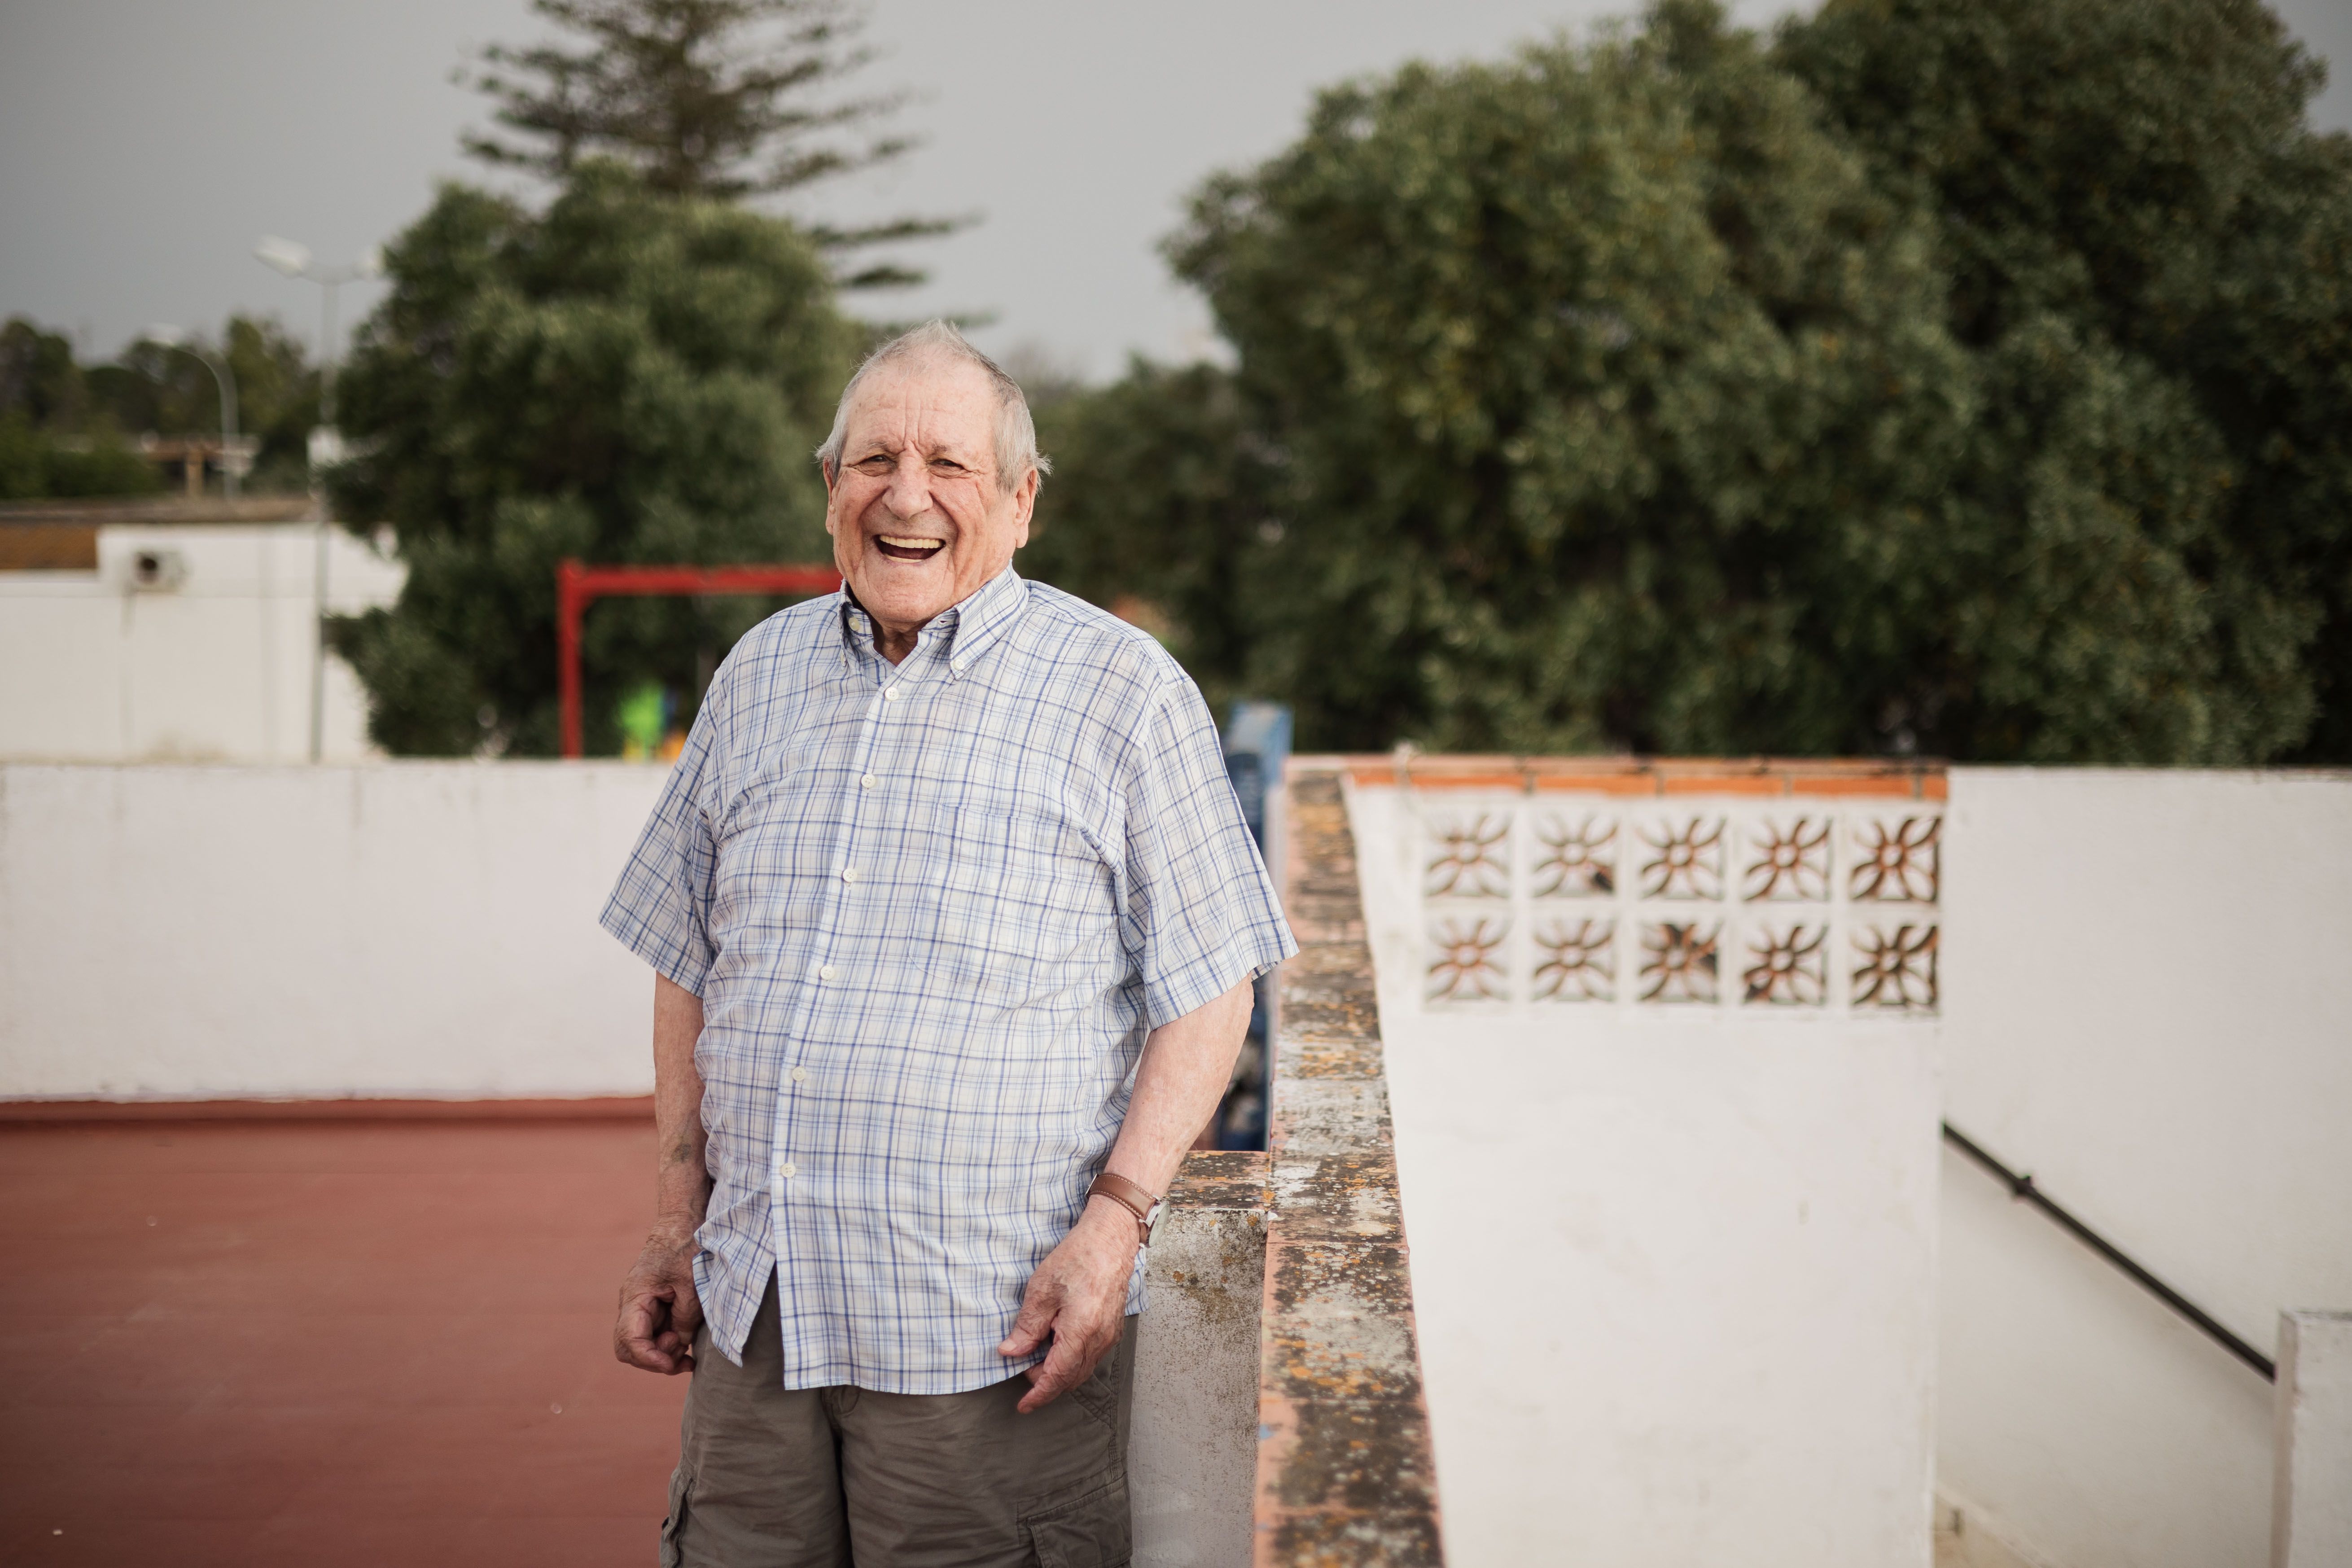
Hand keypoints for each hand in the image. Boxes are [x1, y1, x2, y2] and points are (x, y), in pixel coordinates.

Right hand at [615, 1216, 704, 1374]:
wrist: (681, 1226)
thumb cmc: (685, 1248)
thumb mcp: (691, 1283)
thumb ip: (684, 1316)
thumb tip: (679, 1343)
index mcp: (635, 1297)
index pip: (629, 1341)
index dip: (649, 1358)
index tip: (672, 1364)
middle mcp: (632, 1306)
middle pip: (629, 1350)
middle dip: (654, 1361)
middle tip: (682, 1356)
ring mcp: (641, 1309)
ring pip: (642, 1346)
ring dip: (663, 1355)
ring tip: (688, 1351)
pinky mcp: (653, 1310)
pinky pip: (654, 1336)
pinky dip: (668, 1347)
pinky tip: (687, 1350)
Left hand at [997, 1198, 1137, 1412]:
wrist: (1110, 1239)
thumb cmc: (1077, 1258)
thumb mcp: (1041, 1290)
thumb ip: (1027, 1327)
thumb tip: (1010, 1352)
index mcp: (1080, 1332)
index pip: (1057, 1377)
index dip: (1038, 1394)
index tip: (1023, 1405)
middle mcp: (1099, 1339)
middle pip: (1071, 1378)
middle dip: (1046, 1381)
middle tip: (1024, 1366)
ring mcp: (1109, 1335)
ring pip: (1082, 1368)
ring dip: (1060, 1370)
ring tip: (1039, 1352)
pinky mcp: (1113, 1328)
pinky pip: (1091, 1355)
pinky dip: (1073, 1358)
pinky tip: (1058, 1340)